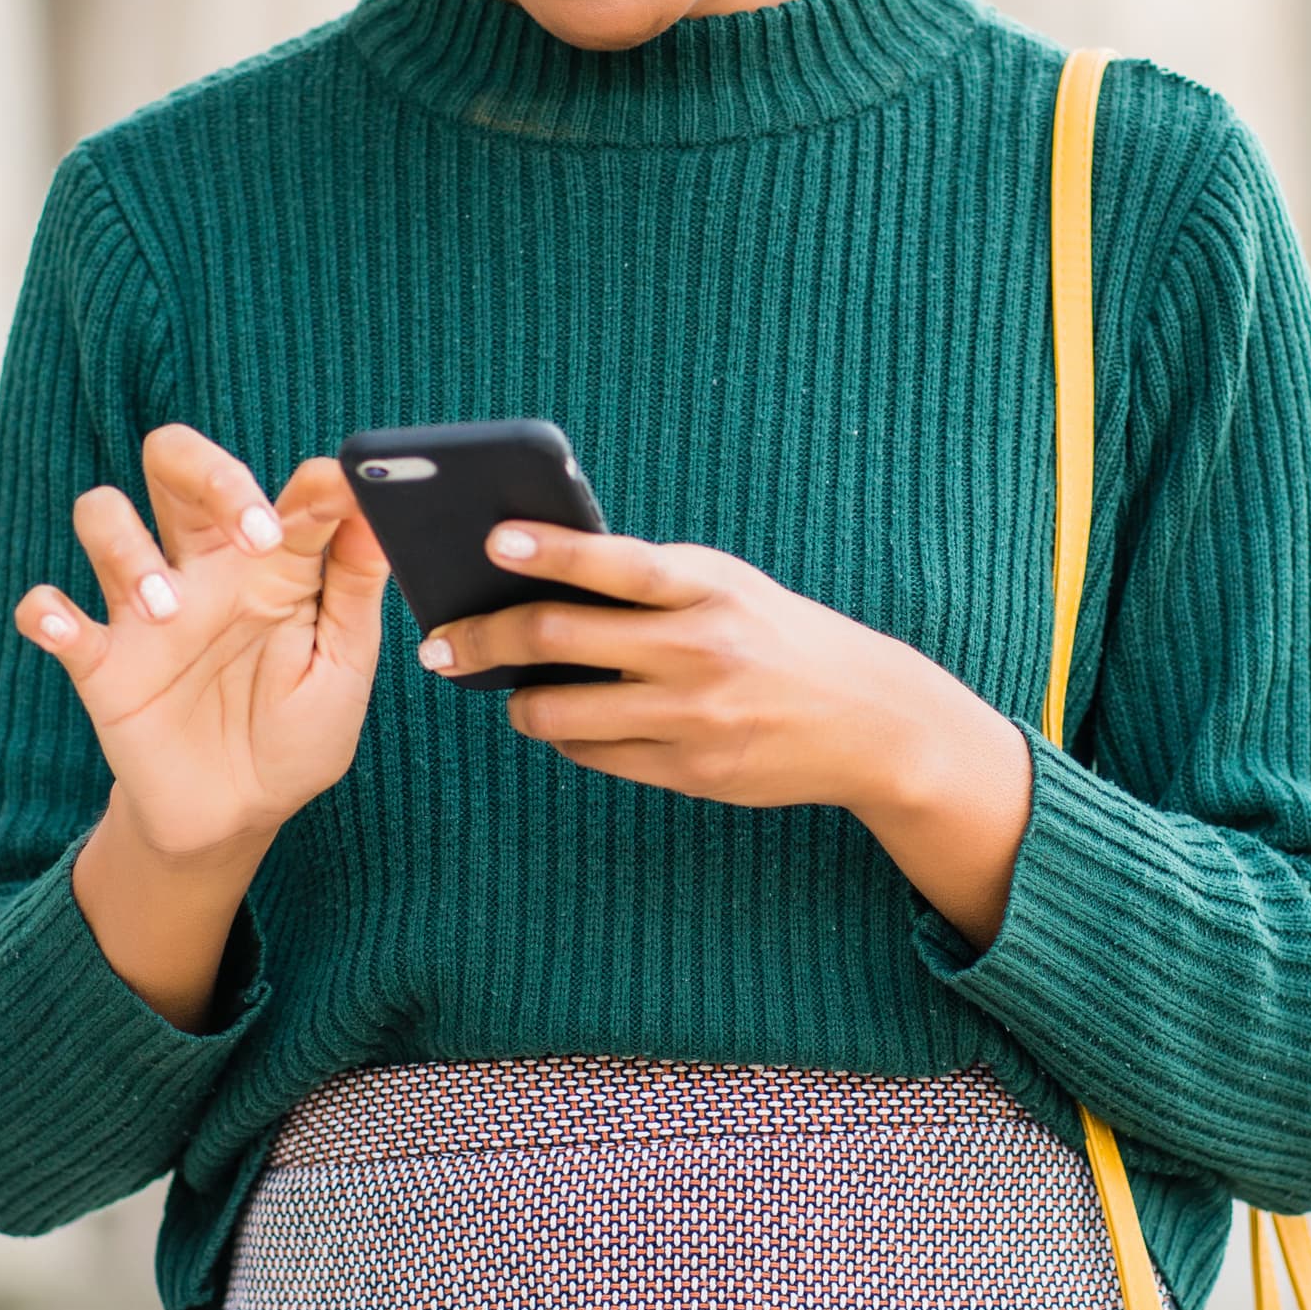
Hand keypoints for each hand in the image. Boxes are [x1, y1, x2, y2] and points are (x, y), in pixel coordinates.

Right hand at [18, 425, 390, 864]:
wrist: (236, 817)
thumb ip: (355, 588)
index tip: (339, 494)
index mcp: (271, 564)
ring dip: (126, 547)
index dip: (313, 484)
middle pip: (175, 463)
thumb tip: (378, 512)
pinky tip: (62, 626)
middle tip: (250, 533)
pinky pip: (49, 612)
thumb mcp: (342, 665)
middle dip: (204, 471)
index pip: (282, 493)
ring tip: (166, 611)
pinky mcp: (102, 662)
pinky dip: (44, 610)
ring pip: (102, 514)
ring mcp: (146, 609)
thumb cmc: (297, 732)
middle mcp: (204, 569)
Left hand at [421, 526, 1037, 941]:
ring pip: (558, 712)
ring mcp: (691, 715)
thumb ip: (651, 578)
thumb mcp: (729, 585)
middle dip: (484, 639)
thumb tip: (542, 571)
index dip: (551, 550)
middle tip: (444, 642)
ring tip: (508, 689)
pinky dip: (565, 736)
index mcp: (709, 587)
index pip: (617, 561)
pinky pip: (592, 755)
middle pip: (559, 639)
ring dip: (517, 702)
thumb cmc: (776, 633)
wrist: (866, 718)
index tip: (493, 539)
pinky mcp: (688, 770)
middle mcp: (698, 649)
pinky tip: (566, 721)